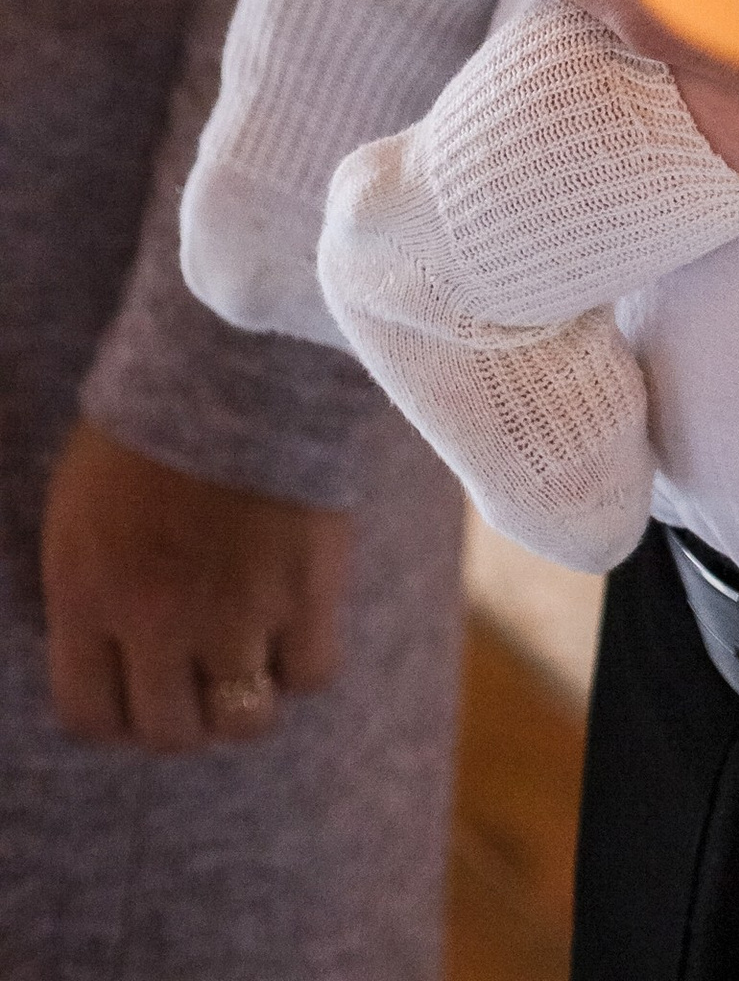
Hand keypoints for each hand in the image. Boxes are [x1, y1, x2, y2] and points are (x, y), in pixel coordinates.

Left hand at [41, 422, 347, 755]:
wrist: (239, 353)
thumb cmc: (149, 419)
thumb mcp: (81, 510)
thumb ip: (90, 589)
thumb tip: (110, 653)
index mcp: (87, 593)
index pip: (90, 716)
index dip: (118, 721)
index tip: (140, 700)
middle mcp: (156, 618)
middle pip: (171, 731)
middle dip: (186, 715)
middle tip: (202, 679)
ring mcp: (236, 609)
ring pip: (242, 718)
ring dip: (247, 697)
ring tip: (255, 656)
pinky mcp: (307, 587)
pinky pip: (311, 673)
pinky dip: (306, 661)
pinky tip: (300, 624)